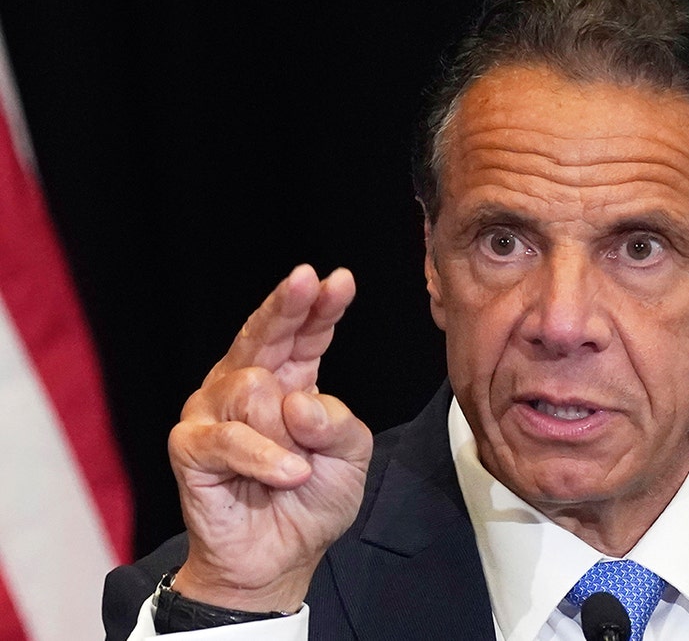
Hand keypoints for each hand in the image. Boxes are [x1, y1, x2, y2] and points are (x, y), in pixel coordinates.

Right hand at [167, 265, 372, 612]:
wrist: (278, 558)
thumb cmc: (310, 501)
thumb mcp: (350, 457)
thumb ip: (338, 422)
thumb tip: (299, 401)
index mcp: (288, 380)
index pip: (303, 334)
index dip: (318, 307)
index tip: (338, 280)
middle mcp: (245, 385)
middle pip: (263, 333)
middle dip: (287, 306)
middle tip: (308, 279)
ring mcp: (212, 411)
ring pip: (253, 389)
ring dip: (286, 433)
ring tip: (295, 467)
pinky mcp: (190, 445)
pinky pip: (231, 437)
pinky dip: (266, 458)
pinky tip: (289, 474)